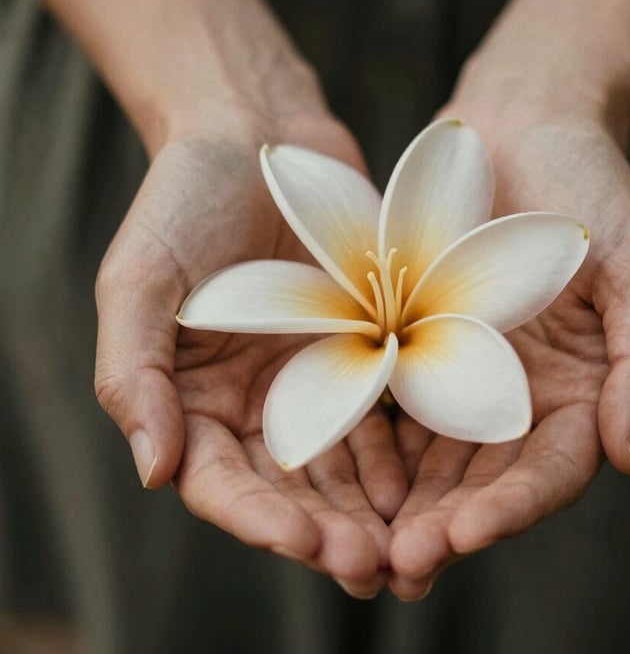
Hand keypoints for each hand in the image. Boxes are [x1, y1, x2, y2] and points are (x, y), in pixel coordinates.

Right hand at [94, 117, 407, 597]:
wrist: (257, 134)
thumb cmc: (184, 199)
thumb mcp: (140, 279)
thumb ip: (133, 371)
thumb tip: (152, 470)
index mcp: (192, 397)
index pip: (220, 482)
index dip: (259, 520)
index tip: (305, 543)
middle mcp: (254, 400)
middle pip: (289, 490)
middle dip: (328, 531)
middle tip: (371, 565)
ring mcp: (311, 377)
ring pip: (343, 466)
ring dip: (373, 508)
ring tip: (411, 543)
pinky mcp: (360, 350)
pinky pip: (382, 412)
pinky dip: (401, 450)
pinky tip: (428, 477)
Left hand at [387, 107, 629, 599]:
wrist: (519, 123)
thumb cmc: (589, 183)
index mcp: (580, 387)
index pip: (551, 468)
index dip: (513, 508)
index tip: (465, 535)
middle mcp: (518, 391)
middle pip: (483, 479)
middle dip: (444, 524)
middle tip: (398, 564)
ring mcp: (462, 368)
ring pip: (430, 456)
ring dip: (398, 503)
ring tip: (360, 545)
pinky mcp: (413, 340)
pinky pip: (388, 400)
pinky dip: (368, 441)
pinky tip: (336, 473)